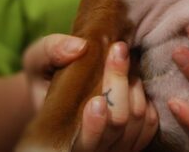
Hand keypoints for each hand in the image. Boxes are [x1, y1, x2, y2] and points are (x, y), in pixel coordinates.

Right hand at [23, 36, 157, 150]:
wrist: (56, 83)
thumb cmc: (46, 71)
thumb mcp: (39, 58)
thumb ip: (53, 51)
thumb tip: (78, 47)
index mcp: (61, 135)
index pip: (84, 144)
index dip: (94, 127)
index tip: (97, 101)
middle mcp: (91, 145)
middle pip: (117, 123)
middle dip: (119, 83)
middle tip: (118, 49)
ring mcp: (114, 143)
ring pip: (138, 120)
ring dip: (134, 86)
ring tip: (123, 59)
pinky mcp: (133, 136)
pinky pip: (150, 122)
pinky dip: (146, 98)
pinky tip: (133, 79)